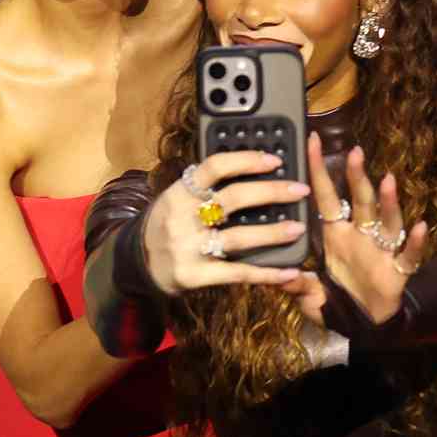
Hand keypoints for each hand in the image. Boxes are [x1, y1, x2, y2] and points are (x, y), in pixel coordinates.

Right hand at [140, 152, 308, 294]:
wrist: (136, 263)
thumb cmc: (165, 224)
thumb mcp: (176, 198)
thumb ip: (204, 186)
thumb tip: (247, 166)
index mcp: (179, 192)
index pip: (214, 167)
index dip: (246, 160)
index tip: (274, 160)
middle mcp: (183, 218)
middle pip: (234, 199)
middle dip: (272, 192)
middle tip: (299, 190)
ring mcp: (188, 248)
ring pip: (239, 237)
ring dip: (273, 233)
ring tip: (299, 228)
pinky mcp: (195, 276)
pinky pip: (236, 274)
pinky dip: (266, 274)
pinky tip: (288, 271)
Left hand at [298, 132, 428, 326]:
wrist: (365, 326)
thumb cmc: (337, 304)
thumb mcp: (309, 296)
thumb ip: (296, 286)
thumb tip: (277, 277)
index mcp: (336, 236)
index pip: (326, 197)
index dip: (319, 170)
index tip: (312, 140)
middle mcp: (360, 237)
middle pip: (360, 202)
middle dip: (357, 177)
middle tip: (354, 152)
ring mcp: (381, 252)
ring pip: (387, 222)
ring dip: (388, 203)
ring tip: (387, 181)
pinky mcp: (398, 272)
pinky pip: (409, 256)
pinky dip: (416, 243)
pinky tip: (420, 228)